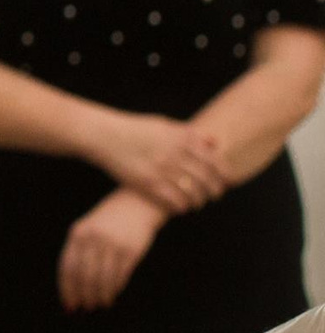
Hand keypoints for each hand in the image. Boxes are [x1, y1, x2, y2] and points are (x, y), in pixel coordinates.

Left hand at [59, 187, 164, 311]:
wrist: (137, 204)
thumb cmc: (108, 220)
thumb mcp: (87, 229)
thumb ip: (78, 252)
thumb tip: (72, 285)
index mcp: (77, 234)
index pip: (67, 268)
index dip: (67, 289)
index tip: (69, 305)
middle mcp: (93, 239)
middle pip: (84, 276)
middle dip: (83, 295)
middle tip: (85, 308)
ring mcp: (113, 244)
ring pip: (102, 279)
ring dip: (100, 295)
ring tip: (100, 304)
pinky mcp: (131, 250)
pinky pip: (120, 276)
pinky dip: (115, 289)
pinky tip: (112, 295)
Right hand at [86, 111, 228, 215]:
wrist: (104, 135)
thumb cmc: (134, 129)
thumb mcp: (165, 125)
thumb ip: (190, 134)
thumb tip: (214, 141)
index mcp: (183, 138)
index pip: (215, 161)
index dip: (225, 174)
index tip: (227, 182)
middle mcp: (176, 154)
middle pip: (206, 179)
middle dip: (214, 191)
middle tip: (214, 196)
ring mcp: (162, 169)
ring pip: (192, 192)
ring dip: (198, 201)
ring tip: (197, 204)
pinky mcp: (147, 182)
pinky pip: (173, 199)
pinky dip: (181, 206)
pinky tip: (181, 208)